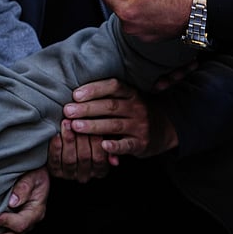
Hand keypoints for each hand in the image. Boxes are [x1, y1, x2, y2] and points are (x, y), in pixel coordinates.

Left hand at [0, 166, 49, 233]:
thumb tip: (13, 201)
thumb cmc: (35, 174)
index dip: (8, 221)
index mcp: (35, 211)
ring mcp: (23, 228)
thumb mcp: (32, 177)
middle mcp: (30, 222)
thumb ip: (23, 187)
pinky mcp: (16, 229)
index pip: (21, 222)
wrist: (37, 174)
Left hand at [47, 119, 110, 181]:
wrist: (63, 152)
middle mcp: (85, 175)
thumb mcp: (103, 141)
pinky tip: (56, 135)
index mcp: (100, 170)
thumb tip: (113, 149)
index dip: (96, 140)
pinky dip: (56, 146)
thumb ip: (108, 142)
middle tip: (77, 121)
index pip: (100, 157)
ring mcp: (70, 175)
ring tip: (67, 124)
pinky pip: (55, 160)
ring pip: (70, 158)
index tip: (93, 123)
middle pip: (85, 156)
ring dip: (68, 139)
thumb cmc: (89, 140)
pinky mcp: (55, 172)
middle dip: (81, 136)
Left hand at [58, 77, 176, 161]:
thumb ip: (107, 98)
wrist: (164, 129)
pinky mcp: (141, 144)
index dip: (94, 89)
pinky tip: (103, 145)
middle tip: (68, 111)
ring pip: (114, 125)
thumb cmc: (134, 113)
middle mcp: (137, 108)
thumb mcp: (127, 100)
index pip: (113, 87)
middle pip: (110, 106)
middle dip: (87, 108)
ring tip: (75, 126)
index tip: (76, 94)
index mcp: (132, 94)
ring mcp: (140, 126)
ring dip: (94, 126)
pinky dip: (115, 146)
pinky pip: (126, 145)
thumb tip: (75, 96)